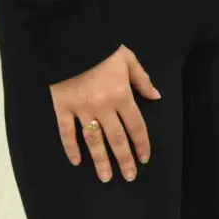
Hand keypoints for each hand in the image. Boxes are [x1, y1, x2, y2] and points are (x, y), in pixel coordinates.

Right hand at [50, 45, 159, 182]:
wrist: (71, 41)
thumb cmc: (102, 50)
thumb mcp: (129, 60)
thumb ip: (142, 80)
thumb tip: (156, 97)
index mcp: (121, 95)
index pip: (135, 126)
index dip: (141, 144)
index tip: (144, 158)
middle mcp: (103, 107)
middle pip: (116, 139)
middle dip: (124, 160)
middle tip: (129, 177)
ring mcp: (81, 110)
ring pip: (93, 141)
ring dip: (100, 161)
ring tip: (106, 178)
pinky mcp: (62, 109)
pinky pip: (66, 132)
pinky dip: (70, 147)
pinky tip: (76, 161)